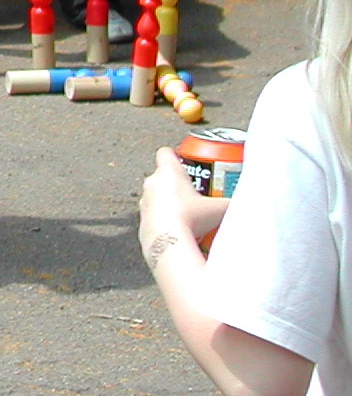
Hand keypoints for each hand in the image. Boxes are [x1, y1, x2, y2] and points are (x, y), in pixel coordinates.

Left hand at [138, 148, 226, 266]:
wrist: (168, 243)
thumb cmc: (189, 219)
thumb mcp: (220, 208)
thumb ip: (235, 202)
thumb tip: (253, 201)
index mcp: (168, 171)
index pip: (166, 152)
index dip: (176, 154)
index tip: (187, 160)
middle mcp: (152, 182)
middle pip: (163, 175)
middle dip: (179, 182)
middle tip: (197, 192)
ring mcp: (145, 201)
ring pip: (157, 195)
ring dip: (170, 201)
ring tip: (191, 212)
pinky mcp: (142, 219)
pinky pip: (155, 214)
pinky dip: (166, 218)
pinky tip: (182, 228)